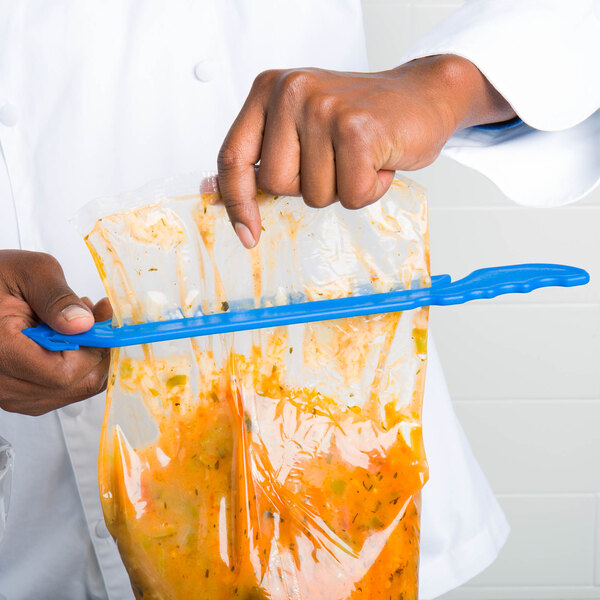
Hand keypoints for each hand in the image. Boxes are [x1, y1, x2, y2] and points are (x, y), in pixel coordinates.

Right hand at [0, 250, 111, 415]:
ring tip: (80, 323)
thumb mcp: (31, 273)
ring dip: (88, 357)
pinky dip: (77, 365)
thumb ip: (58, 299)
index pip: (63, 373)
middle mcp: (3, 381)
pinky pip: (63, 390)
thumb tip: (83, 324)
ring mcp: (11, 391)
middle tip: (98, 316)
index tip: (104, 317)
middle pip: (73, 386)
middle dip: (96, 351)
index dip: (94, 348)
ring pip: (73, 390)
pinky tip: (70, 338)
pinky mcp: (20, 391)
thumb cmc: (0, 277)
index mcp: (2, 350)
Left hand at [218, 55, 514, 247]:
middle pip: (276, 184)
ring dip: (342, 188)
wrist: (422, 94)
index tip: (247, 234)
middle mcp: (290, 92)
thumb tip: (214, 192)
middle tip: (337, 160)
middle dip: (309, 187)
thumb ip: (264, 155)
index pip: (233, 157)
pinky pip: (350, 195)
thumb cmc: (361, 119)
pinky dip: (370, 190)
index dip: (236, 201)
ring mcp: (323, 108)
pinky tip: (381, 161)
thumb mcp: (303, 127)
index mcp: (268, 91)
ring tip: (362, 157)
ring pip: (313, 195)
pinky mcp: (356, 129)